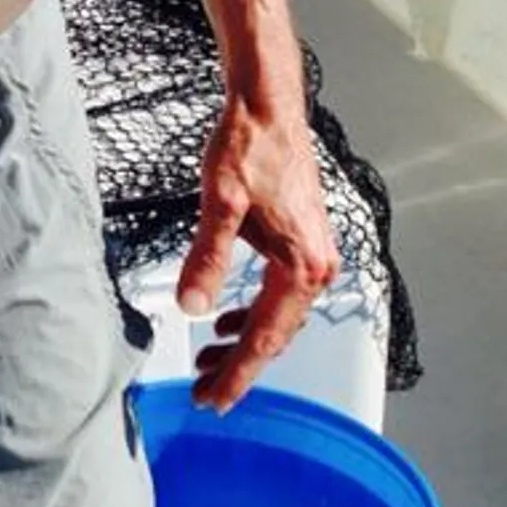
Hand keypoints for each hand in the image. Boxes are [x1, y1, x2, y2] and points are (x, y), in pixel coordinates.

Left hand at [178, 97, 340, 411]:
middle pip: (275, 335)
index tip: (212, 400)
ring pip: (279, 316)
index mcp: (301, 267)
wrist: (269, 105)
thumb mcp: (221, 204)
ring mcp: (315, 254)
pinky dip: (255, 312)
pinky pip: (281, 294)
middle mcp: (317, 267)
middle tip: (203, 391)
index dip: (237, 374)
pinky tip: (229, 316)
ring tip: (208, 359)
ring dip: (245, 340)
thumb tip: (190, 306)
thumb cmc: (249, 146)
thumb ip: (207, 258)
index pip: (265, 339)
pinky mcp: (304, 241)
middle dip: (238, 364)